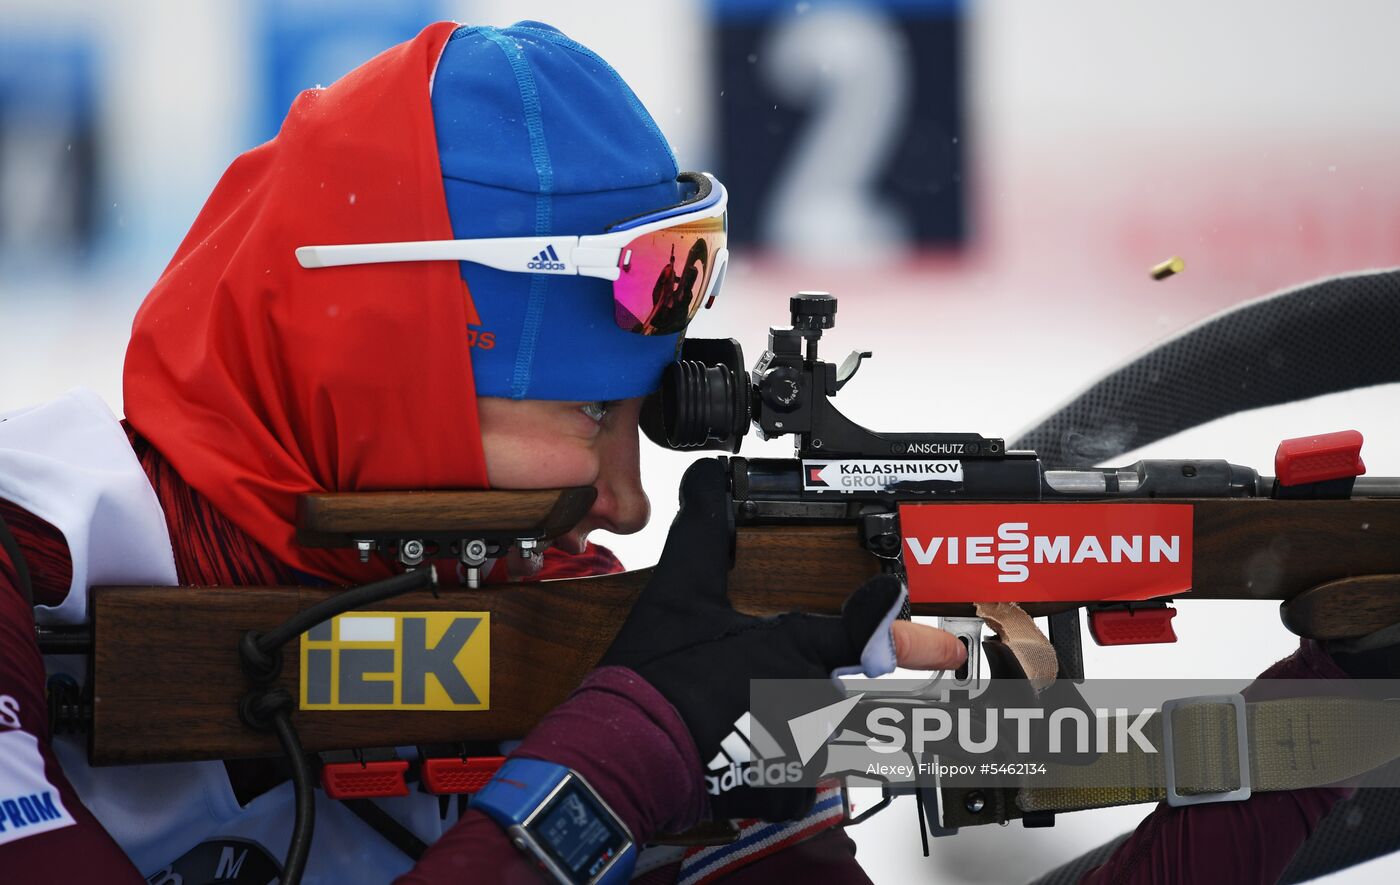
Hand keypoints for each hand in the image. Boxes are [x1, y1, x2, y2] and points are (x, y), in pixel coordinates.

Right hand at [601, 459, 964, 820]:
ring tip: (837, 733)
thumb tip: (708, 481)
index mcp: (794, 649)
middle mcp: (810, 701)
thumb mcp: (680, 595)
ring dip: (841, 734)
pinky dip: (793, 768)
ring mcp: (802, 753)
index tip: (932, 628)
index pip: (866, 632)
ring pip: (842, 741)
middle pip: (864, 695)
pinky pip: (807, 780)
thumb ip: (705, 535)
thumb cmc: (655, 680)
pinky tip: (767, 755)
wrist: (626, 753)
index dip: (897, 620)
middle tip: (923, 678)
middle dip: (882, 690)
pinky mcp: (785, 792)